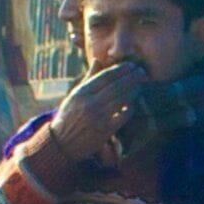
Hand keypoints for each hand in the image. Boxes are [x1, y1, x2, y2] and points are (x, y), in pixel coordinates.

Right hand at [25, 62, 146, 185]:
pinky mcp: (105, 131)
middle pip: (116, 86)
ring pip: (121, 99)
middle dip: (131, 77)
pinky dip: (130, 108)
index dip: (120, 69)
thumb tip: (97, 60)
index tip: (131, 65)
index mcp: (81, 93)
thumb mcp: (75, 95)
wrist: (62, 143)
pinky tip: (133, 103)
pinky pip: (123, 116)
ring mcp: (98, 117)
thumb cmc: (69, 116)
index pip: (105, 77)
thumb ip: (88, 78)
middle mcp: (89, 103)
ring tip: (140, 84)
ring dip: (133, 90)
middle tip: (141, 72)